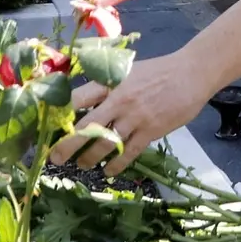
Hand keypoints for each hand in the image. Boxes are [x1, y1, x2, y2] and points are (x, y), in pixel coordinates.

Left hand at [48, 52, 212, 175]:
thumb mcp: (128, 69)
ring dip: (89, 157)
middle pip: (86, 126)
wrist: (190, 74)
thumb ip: (108, 83)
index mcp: (111, 82)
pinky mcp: (150, 131)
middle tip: (55, 157)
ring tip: (82, 164)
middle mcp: (119, 100)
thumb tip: (84, 97)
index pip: (78, 98)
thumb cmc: (158, 70)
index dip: (61, 113)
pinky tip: (108, 172)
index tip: (49, 126)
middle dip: (67, 144)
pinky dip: (115, 165)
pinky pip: (127, 153)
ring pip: (105, 144)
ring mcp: (135, 117)